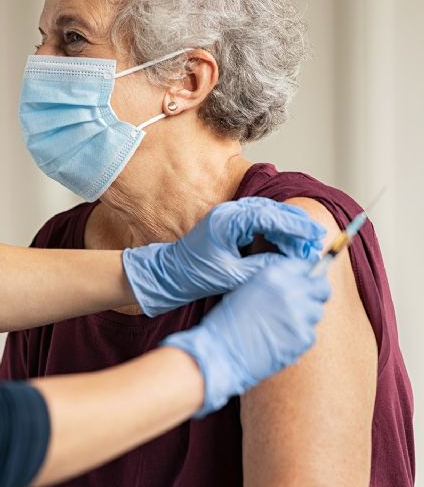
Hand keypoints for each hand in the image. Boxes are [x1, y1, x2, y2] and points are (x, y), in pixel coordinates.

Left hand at [122, 197, 325, 316]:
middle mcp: (228, 212)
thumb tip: (292, 265)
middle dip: (295, 225)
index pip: (269, 216)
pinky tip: (287, 243)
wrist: (171, 273)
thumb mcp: (233, 276)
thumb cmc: (196, 275)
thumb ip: (263, 268)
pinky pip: (259, 220)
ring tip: (306, 244)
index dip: (295, 226)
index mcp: (227, 221)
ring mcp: (229, 215)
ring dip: (287, 227)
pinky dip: (275, 230)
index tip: (314, 235)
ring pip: (267, 213)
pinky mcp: (230, 222)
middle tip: (316, 240)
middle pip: (271, 210)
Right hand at [162, 257, 330, 415]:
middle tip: (304, 304)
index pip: (306, 266)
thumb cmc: (228, 322)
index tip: (306, 282)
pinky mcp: (304, 337)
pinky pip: (310, 334)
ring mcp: (299, 314)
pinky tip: (279, 339)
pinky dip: (298, 337)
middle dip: (316, 294)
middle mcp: (290, 290)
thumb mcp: (248, 289)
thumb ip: (274, 283)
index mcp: (273, 274)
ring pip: (317, 312)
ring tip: (282, 325)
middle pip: (322, 288)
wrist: (221, 351)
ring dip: (305, 317)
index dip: (307, 275)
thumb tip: (298, 282)